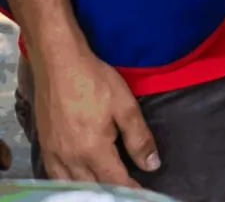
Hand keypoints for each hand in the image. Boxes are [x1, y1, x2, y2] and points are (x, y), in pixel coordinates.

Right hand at [28, 42, 159, 184]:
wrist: (58, 64)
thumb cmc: (95, 81)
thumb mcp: (126, 106)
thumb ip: (139, 138)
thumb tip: (152, 165)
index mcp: (93, 150)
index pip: (115, 181)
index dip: (131, 190)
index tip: (142, 194)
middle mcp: (70, 158)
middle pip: (92, 186)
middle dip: (111, 191)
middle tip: (127, 190)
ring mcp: (54, 153)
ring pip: (72, 184)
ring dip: (90, 189)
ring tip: (107, 188)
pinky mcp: (45, 145)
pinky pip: (55, 175)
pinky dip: (69, 182)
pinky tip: (78, 180)